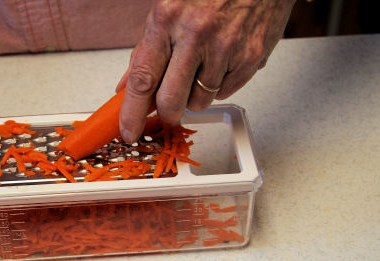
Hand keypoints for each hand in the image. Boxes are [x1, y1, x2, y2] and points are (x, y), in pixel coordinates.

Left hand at [117, 0, 295, 142]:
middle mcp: (197, 33)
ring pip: (199, 102)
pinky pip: (225, 93)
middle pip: (172, 101)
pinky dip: (219, 85)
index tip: (128, 130)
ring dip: (195, 95)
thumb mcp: (168, 9)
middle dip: (167, 111)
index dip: (132, 112)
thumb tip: (128, 86)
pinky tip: (221, 61)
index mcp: (168, 18)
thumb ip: (146, 50)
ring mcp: (227, 48)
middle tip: (169, 104)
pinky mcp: (251, 58)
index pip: (143, 78)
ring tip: (202, 65)